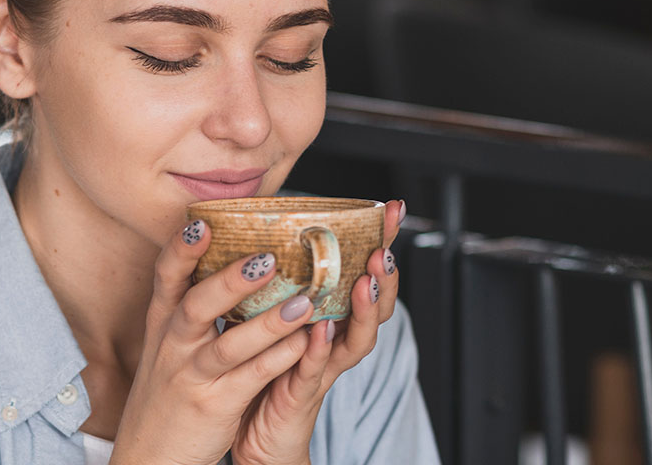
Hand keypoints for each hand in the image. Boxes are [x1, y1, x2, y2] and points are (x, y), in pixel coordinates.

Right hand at [109, 220, 318, 464]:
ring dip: (267, 323)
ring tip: (305, 301)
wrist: (150, 458)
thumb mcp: (169, 347)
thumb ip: (192, 309)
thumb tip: (227, 263)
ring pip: (228, 345)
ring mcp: (191, 377)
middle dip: (230, 281)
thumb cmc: (169, 394)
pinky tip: (305, 342)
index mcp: (163, 326)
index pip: (166, 278)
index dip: (182, 250)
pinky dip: (278, 359)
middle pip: (196, 305)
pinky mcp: (213, 406)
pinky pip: (249, 378)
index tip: (202, 222)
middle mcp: (173, 347)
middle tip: (268, 257)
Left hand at [230, 199, 405, 464]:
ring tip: (367, 281)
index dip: (382, 244)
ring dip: (364, 308)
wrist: (258, 441)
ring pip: (356, 339)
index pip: (364, 275)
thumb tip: (269, 229)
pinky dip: (321, 350)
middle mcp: (336, 343)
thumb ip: (282, 286)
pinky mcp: (301, 395)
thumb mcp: (276, 322)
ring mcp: (323, 370)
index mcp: (332, 320)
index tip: (393, 211)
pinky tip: (322, 329)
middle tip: (385, 248)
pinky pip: (314, 371)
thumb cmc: (266, 378)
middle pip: (375, 306)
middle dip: (385, 275)